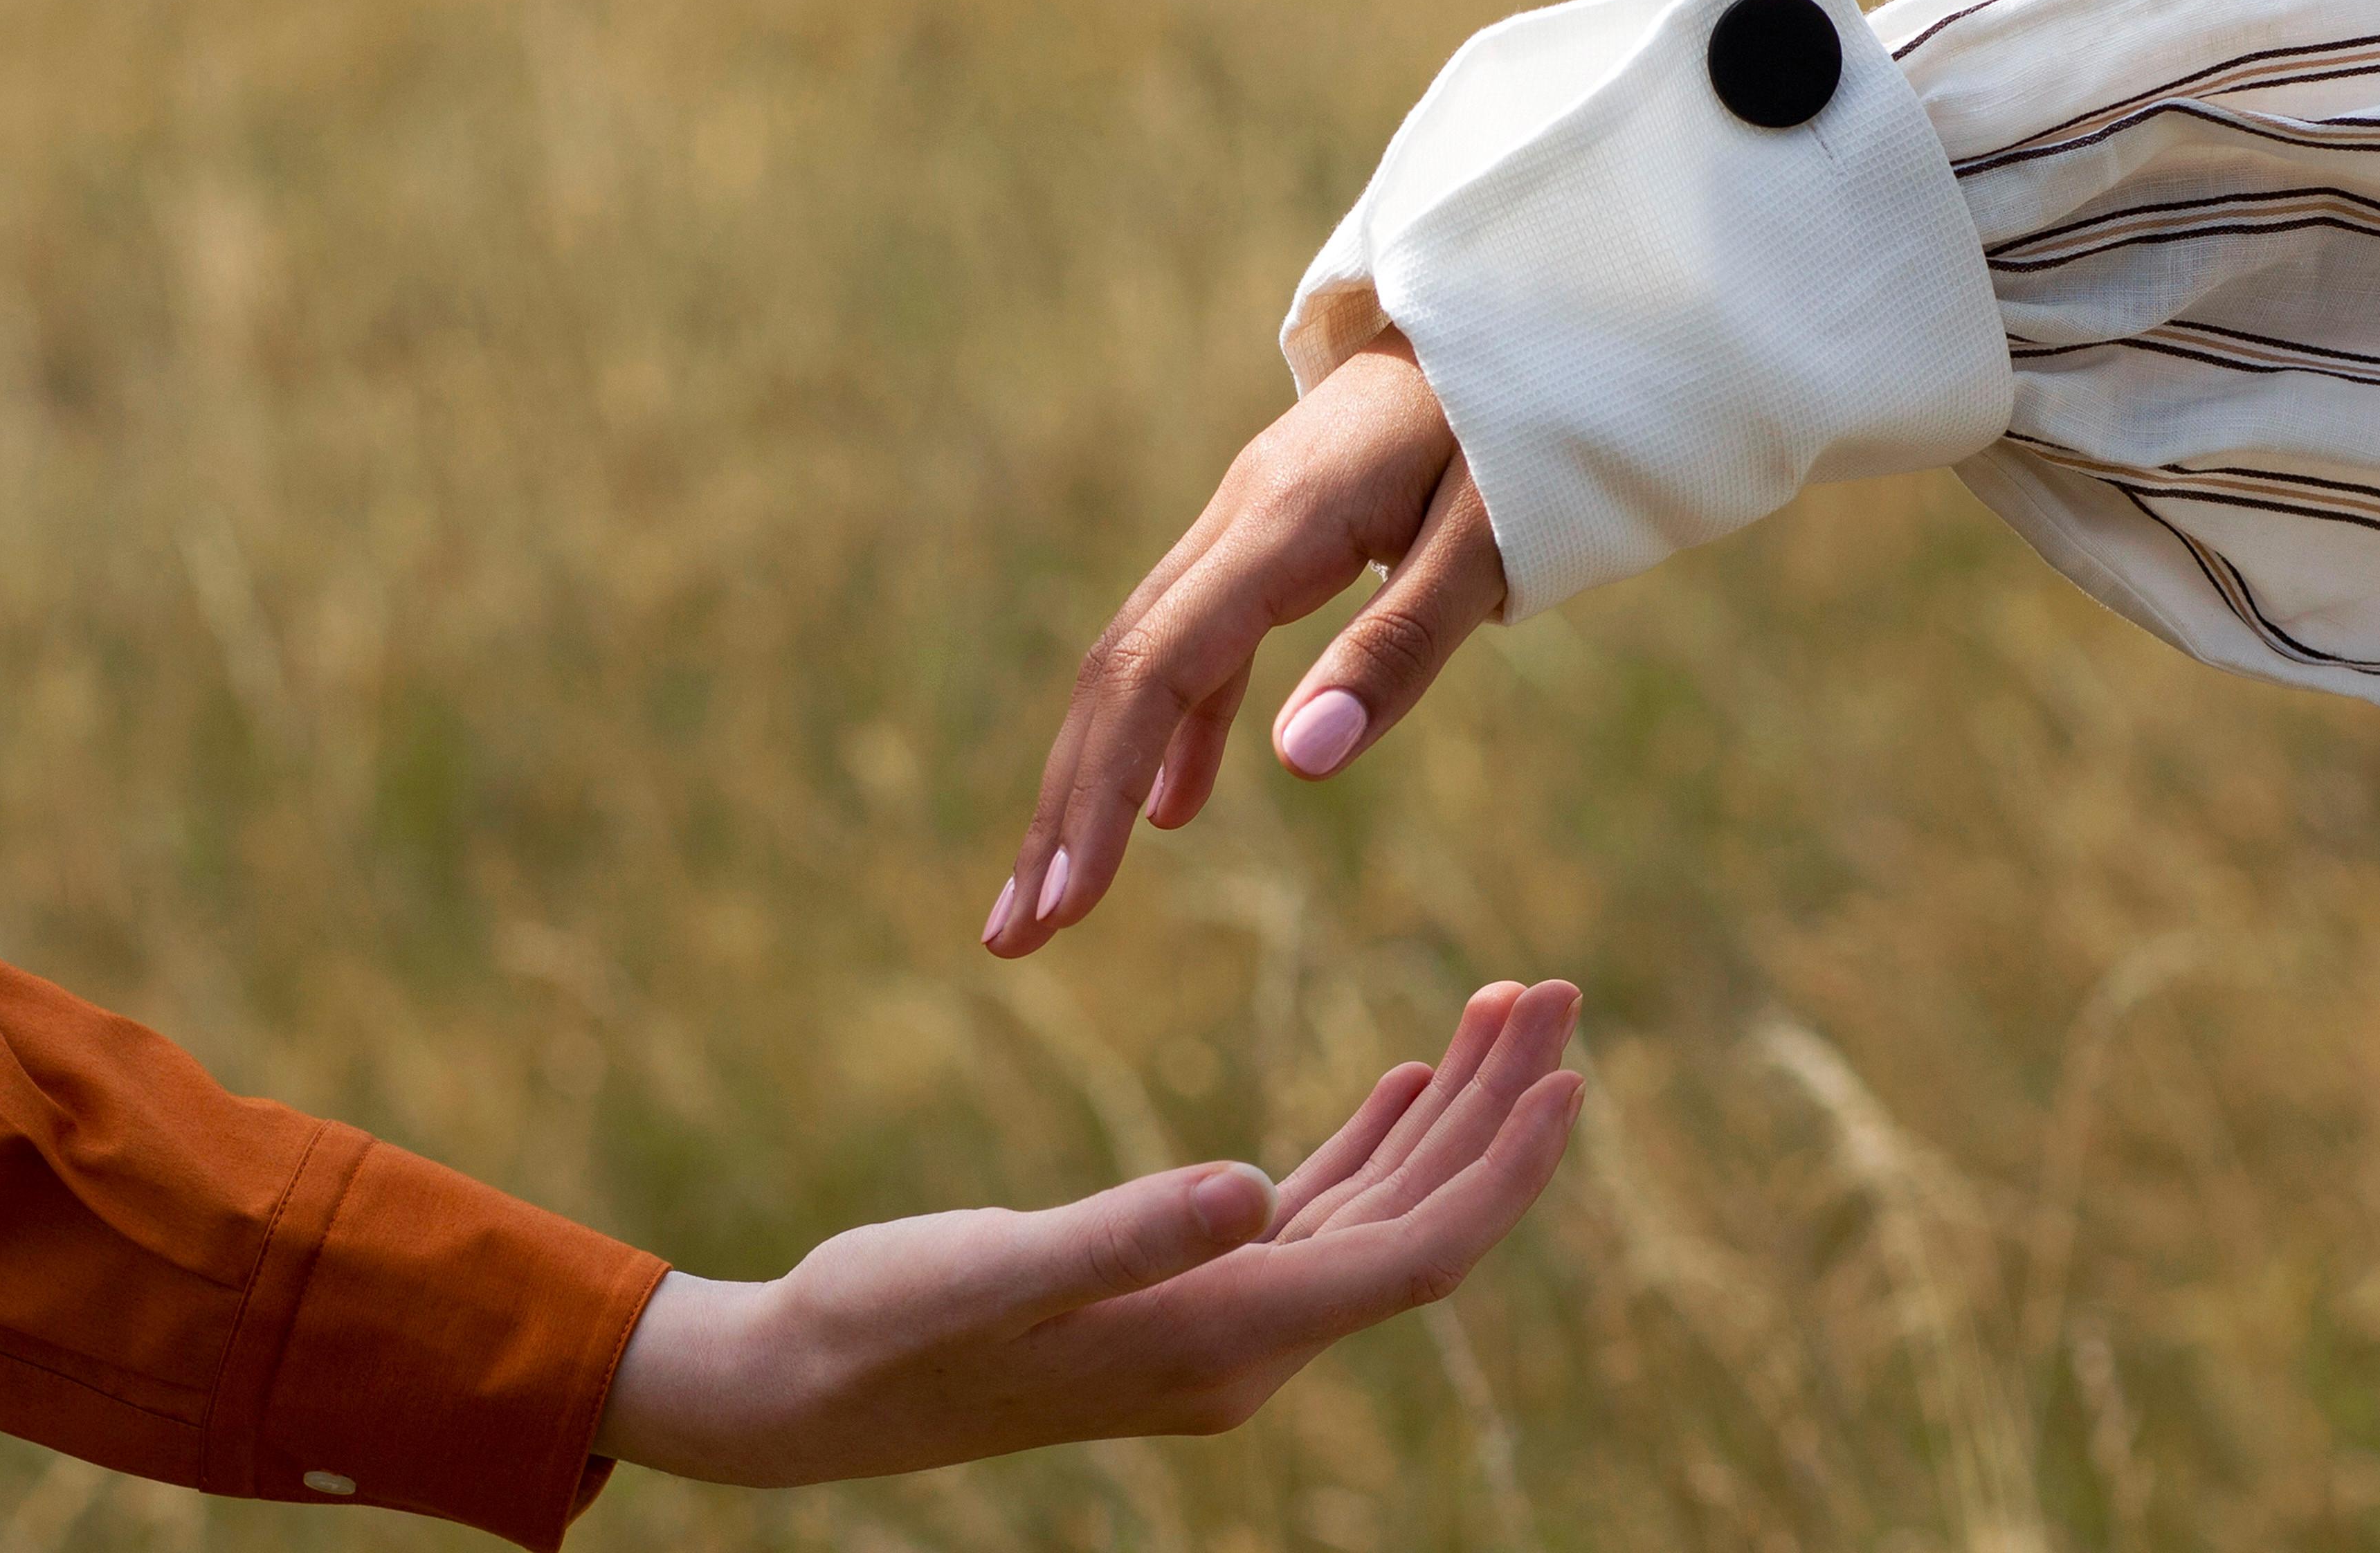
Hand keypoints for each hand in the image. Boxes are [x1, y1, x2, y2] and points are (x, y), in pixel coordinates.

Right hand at [594, 980, 1584, 1485]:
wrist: (807, 1390)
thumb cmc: (885, 1324)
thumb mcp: (993, 1269)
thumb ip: (1127, 1234)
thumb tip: (1253, 1189)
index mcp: (1221, 1336)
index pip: (1411, 1256)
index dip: (1500, 1172)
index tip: (1572, 1078)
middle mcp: (1245, 1343)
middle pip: (1416, 1223)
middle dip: (1499, 1111)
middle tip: (1562, 990)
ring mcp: (1220, 1323)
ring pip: (1375, 1212)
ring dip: (1446, 1114)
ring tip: (1511, 1008)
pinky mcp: (1184, 1292)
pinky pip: (1314, 1221)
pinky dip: (1369, 1145)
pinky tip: (1406, 1086)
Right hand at [981, 330, 1495, 957]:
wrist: (1517, 313)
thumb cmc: (1519, 426)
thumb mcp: (1487, 542)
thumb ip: (1397, 649)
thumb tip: (1304, 764)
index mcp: (1279, 525)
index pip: (1157, 672)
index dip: (1101, 791)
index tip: (1068, 903)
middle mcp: (1235, 522)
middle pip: (1115, 676)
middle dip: (1061, 811)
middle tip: (1015, 937)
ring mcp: (1243, 527)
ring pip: (1138, 664)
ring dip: (1092, 782)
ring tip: (1057, 900)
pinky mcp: (1269, 539)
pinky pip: (1196, 648)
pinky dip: (1172, 734)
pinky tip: (1167, 815)